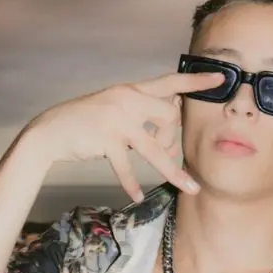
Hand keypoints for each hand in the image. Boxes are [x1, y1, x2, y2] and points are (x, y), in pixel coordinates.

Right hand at [25, 70, 224, 201]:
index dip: (196, 81)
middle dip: (173, 139)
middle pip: (170, 117)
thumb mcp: (116, 107)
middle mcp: (127, 99)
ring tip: (189, 187)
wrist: (51, 130)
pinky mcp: (106, 139)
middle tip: (163, 150)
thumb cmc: (87, 121)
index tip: (222, 78)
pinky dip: (132, 183)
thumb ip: (141, 110)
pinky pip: (128, 166)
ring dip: (173, 171)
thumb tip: (170, 125)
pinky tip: (136, 194)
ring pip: (155, 147)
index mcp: (132, 89)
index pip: (170, 81)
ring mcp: (117, 118)